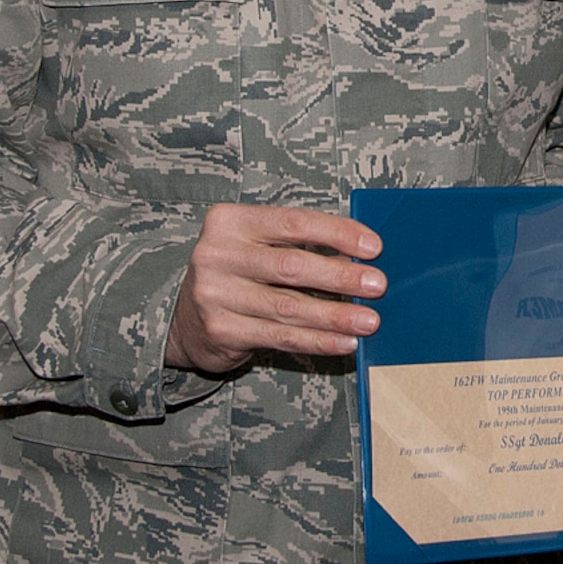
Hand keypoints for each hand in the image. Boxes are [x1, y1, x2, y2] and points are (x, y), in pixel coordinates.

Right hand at [165, 204, 384, 373]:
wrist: (185, 319)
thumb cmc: (238, 272)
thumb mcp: (257, 245)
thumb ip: (298, 244)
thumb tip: (360, 256)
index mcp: (230, 221)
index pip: (294, 222)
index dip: (338, 233)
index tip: (373, 247)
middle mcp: (217, 254)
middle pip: (292, 266)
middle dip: (341, 276)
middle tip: (377, 285)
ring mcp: (215, 294)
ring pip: (289, 307)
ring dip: (335, 315)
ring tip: (369, 320)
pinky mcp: (221, 330)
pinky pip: (281, 337)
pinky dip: (318, 340)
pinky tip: (344, 342)